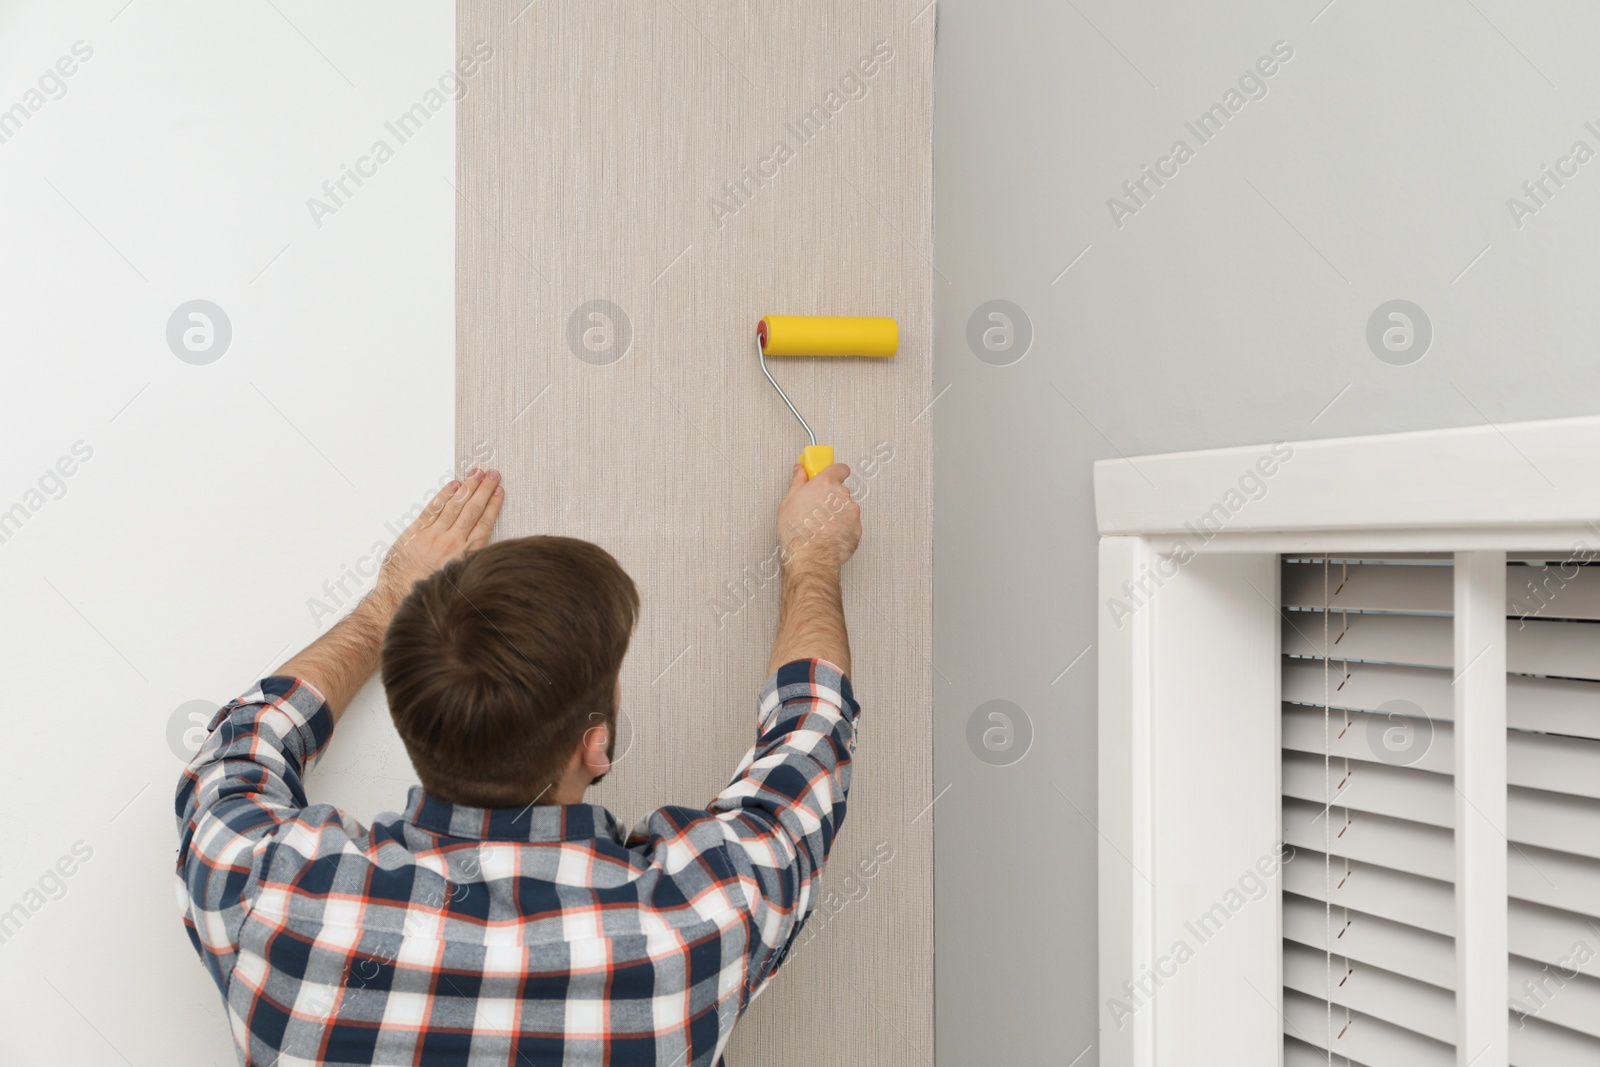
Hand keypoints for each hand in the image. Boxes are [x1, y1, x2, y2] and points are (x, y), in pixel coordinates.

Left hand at [374, 469, 504, 609]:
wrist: (398, 601)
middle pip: (472, 510)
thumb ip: (468, 559)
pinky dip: (444, 495)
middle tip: (493, 475)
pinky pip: (433, 509)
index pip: (484, 523)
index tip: (499, 492)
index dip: (493, 505)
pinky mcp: (416, 533)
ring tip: (477, 474)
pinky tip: (453, 485)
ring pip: (455, 506)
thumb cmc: (427, 593)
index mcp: (465, 556)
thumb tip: (478, 543)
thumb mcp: (458, 579)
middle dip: (484, 490)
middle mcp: (452, 543)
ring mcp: (433, 536)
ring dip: (468, 487)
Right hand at [776, 462, 860, 571]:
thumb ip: (798, 482)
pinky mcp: (857, 529)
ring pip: (846, 508)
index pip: (839, 468)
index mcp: (826, 483)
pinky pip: (851, 524)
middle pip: (841, 490)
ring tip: (821, 525)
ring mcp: (852, 512)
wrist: (811, 558)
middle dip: (831, 497)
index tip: (827, 475)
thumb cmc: (798, 532)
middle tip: (817, 507)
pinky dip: (842, 528)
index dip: (833, 472)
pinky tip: (828, 534)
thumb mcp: (788, 502)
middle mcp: (842, 495)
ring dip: (837, 513)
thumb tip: (800, 471)